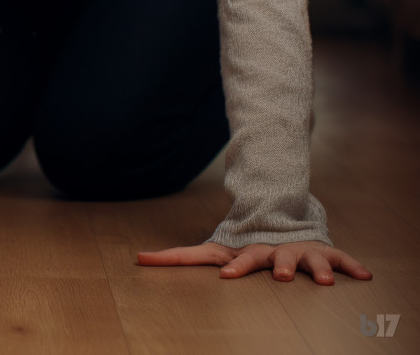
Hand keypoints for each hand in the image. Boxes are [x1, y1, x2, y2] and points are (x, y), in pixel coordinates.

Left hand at [137, 240, 371, 284]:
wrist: (277, 221)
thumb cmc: (241, 248)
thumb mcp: (211, 251)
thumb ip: (177, 257)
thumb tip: (138, 258)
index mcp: (248, 253)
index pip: (238, 261)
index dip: (233, 268)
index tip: (226, 276)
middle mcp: (275, 252)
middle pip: (275, 260)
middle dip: (278, 267)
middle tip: (280, 276)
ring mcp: (300, 252)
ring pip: (309, 260)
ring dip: (316, 269)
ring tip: (324, 281)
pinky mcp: (323, 254)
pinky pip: (340, 260)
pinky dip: (351, 266)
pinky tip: (365, 275)